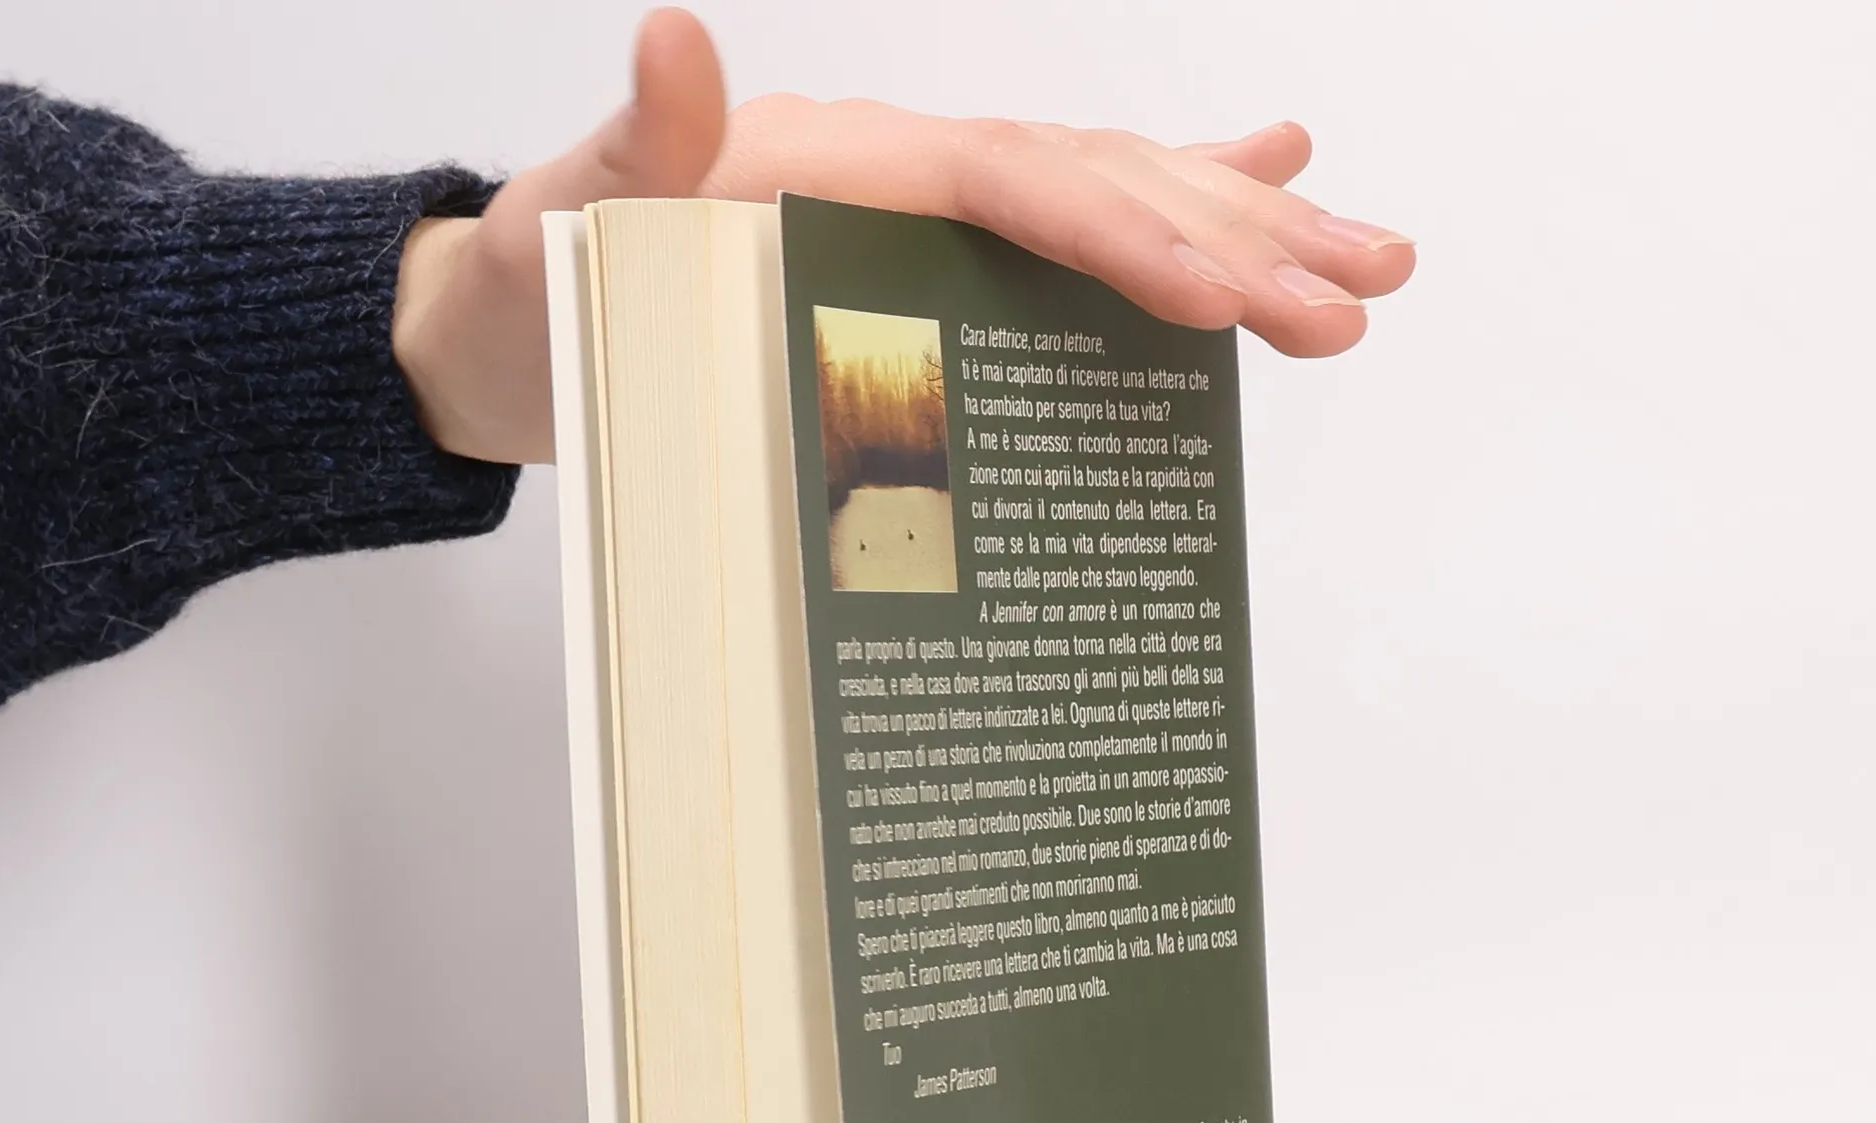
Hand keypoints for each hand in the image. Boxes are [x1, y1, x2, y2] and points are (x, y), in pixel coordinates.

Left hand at [393, 7, 1414, 465]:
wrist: (507, 334)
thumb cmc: (534, 303)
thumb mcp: (552, 233)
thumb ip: (626, 150)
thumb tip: (677, 35)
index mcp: (845, 163)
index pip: (1022, 187)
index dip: (1135, 235)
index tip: (1233, 297)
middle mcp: (906, 169)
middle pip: (1105, 184)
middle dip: (1239, 245)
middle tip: (1361, 300)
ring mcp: (927, 211)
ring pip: (1116, 196)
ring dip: (1246, 229)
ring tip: (1368, 266)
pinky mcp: (930, 257)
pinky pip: (1070, 225)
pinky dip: (1167, 209)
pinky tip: (1256, 191)